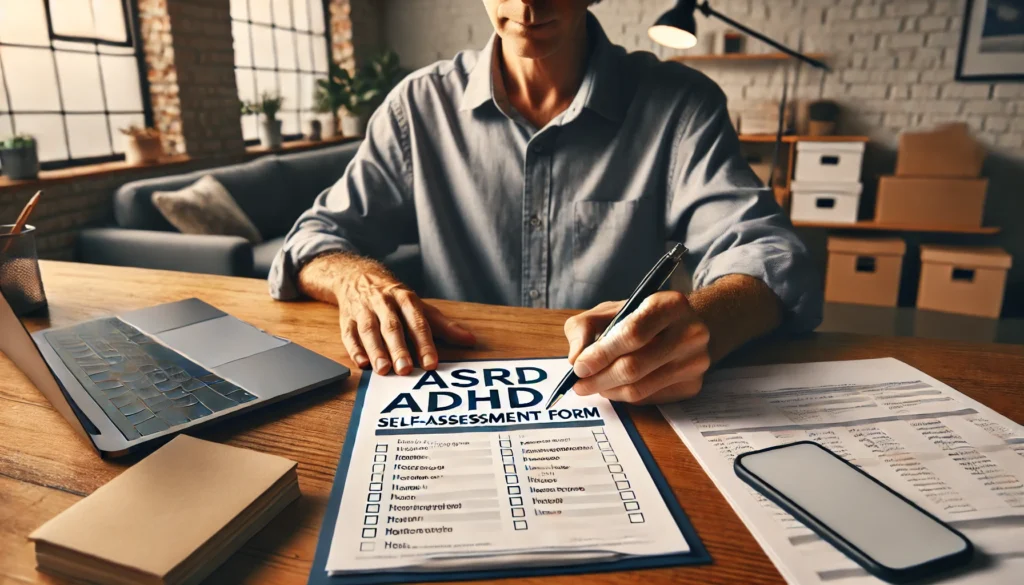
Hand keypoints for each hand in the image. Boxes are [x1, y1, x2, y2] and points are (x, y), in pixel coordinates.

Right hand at [334, 269, 475, 374]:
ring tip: (383, 370)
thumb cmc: (394, 298)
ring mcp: (364, 310)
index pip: (417, 322)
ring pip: (369, 330)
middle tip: (405, 369)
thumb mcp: (420, 306)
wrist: (357, 276)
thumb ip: (443, 326)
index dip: (424, 343)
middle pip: (392, 327)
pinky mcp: (346, 319)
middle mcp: (384, 303)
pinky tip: (361, 363)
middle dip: (399, 349)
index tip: (430, 363)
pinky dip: (354, 349)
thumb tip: (470, 340)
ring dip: (376, 350)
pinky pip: (349, 334)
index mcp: (406, 299)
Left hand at [564, 291, 710, 403]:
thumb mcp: (611, 309)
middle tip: (579, 384)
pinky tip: (616, 386)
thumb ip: (584, 327)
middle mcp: (691, 333)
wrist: (686, 327)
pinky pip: (648, 399)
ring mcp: (695, 362)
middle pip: (635, 366)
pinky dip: (624, 396)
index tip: (579, 367)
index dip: (602, 353)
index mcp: (671, 304)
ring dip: (608, 390)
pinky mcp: (693, 385)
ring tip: (593, 385)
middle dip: (599, 379)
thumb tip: (575, 359)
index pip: (633, 333)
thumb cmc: (642, 316)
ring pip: (639, 388)